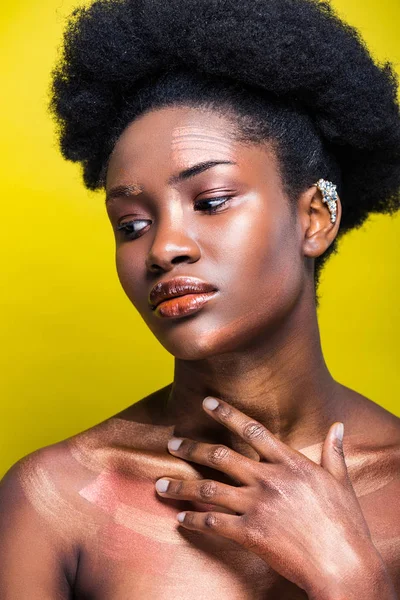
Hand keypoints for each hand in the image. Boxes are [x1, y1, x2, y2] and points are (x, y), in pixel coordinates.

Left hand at [154, 396, 383, 594]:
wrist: (343, 565)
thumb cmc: (344, 524)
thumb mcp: (340, 482)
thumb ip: (334, 452)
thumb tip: (339, 426)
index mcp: (290, 463)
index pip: (252, 430)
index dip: (227, 413)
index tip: (207, 403)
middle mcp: (268, 479)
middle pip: (221, 457)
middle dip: (193, 448)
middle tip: (173, 443)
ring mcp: (257, 506)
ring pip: (209, 490)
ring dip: (181, 486)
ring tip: (160, 483)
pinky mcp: (250, 533)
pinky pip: (213, 523)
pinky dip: (194, 521)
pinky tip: (180, 519)